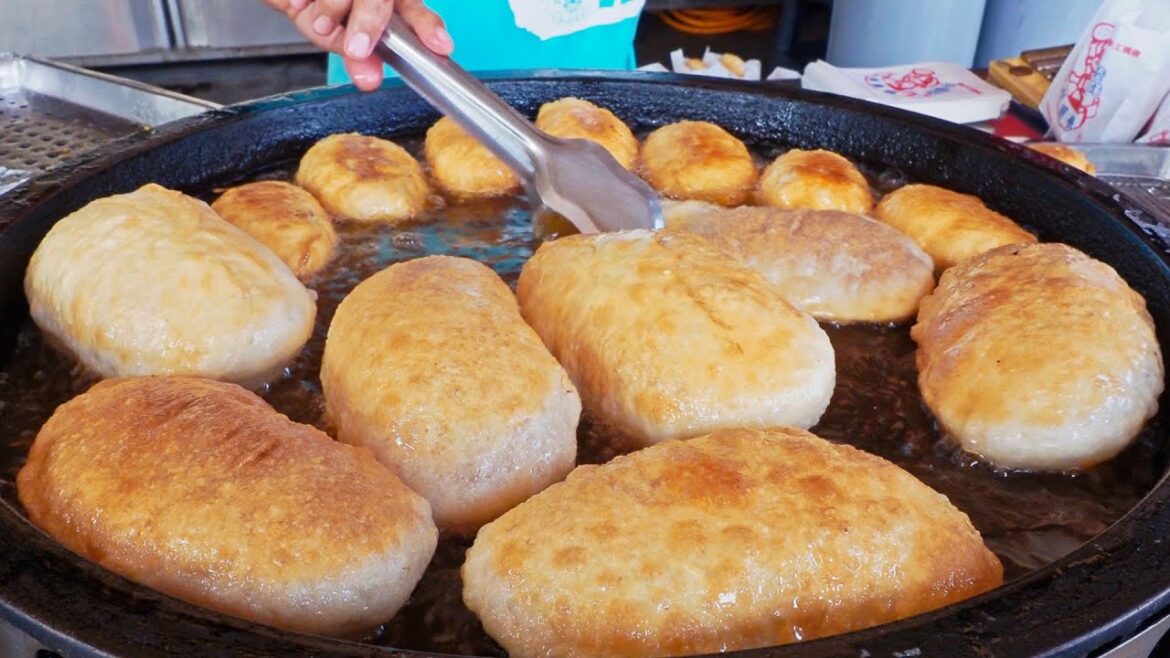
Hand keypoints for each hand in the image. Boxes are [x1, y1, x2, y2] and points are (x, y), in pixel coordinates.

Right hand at [264, 0, 453, 90]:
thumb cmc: (320, 10)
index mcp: (391, 1)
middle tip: (356, 48)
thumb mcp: (340, 37)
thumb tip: (368, 79)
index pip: (417, 12)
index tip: (439, 44)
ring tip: (320, 23)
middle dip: (369, 23)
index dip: (428, 26)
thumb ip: (358, 58)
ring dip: (331, 9)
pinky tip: (298, 4)